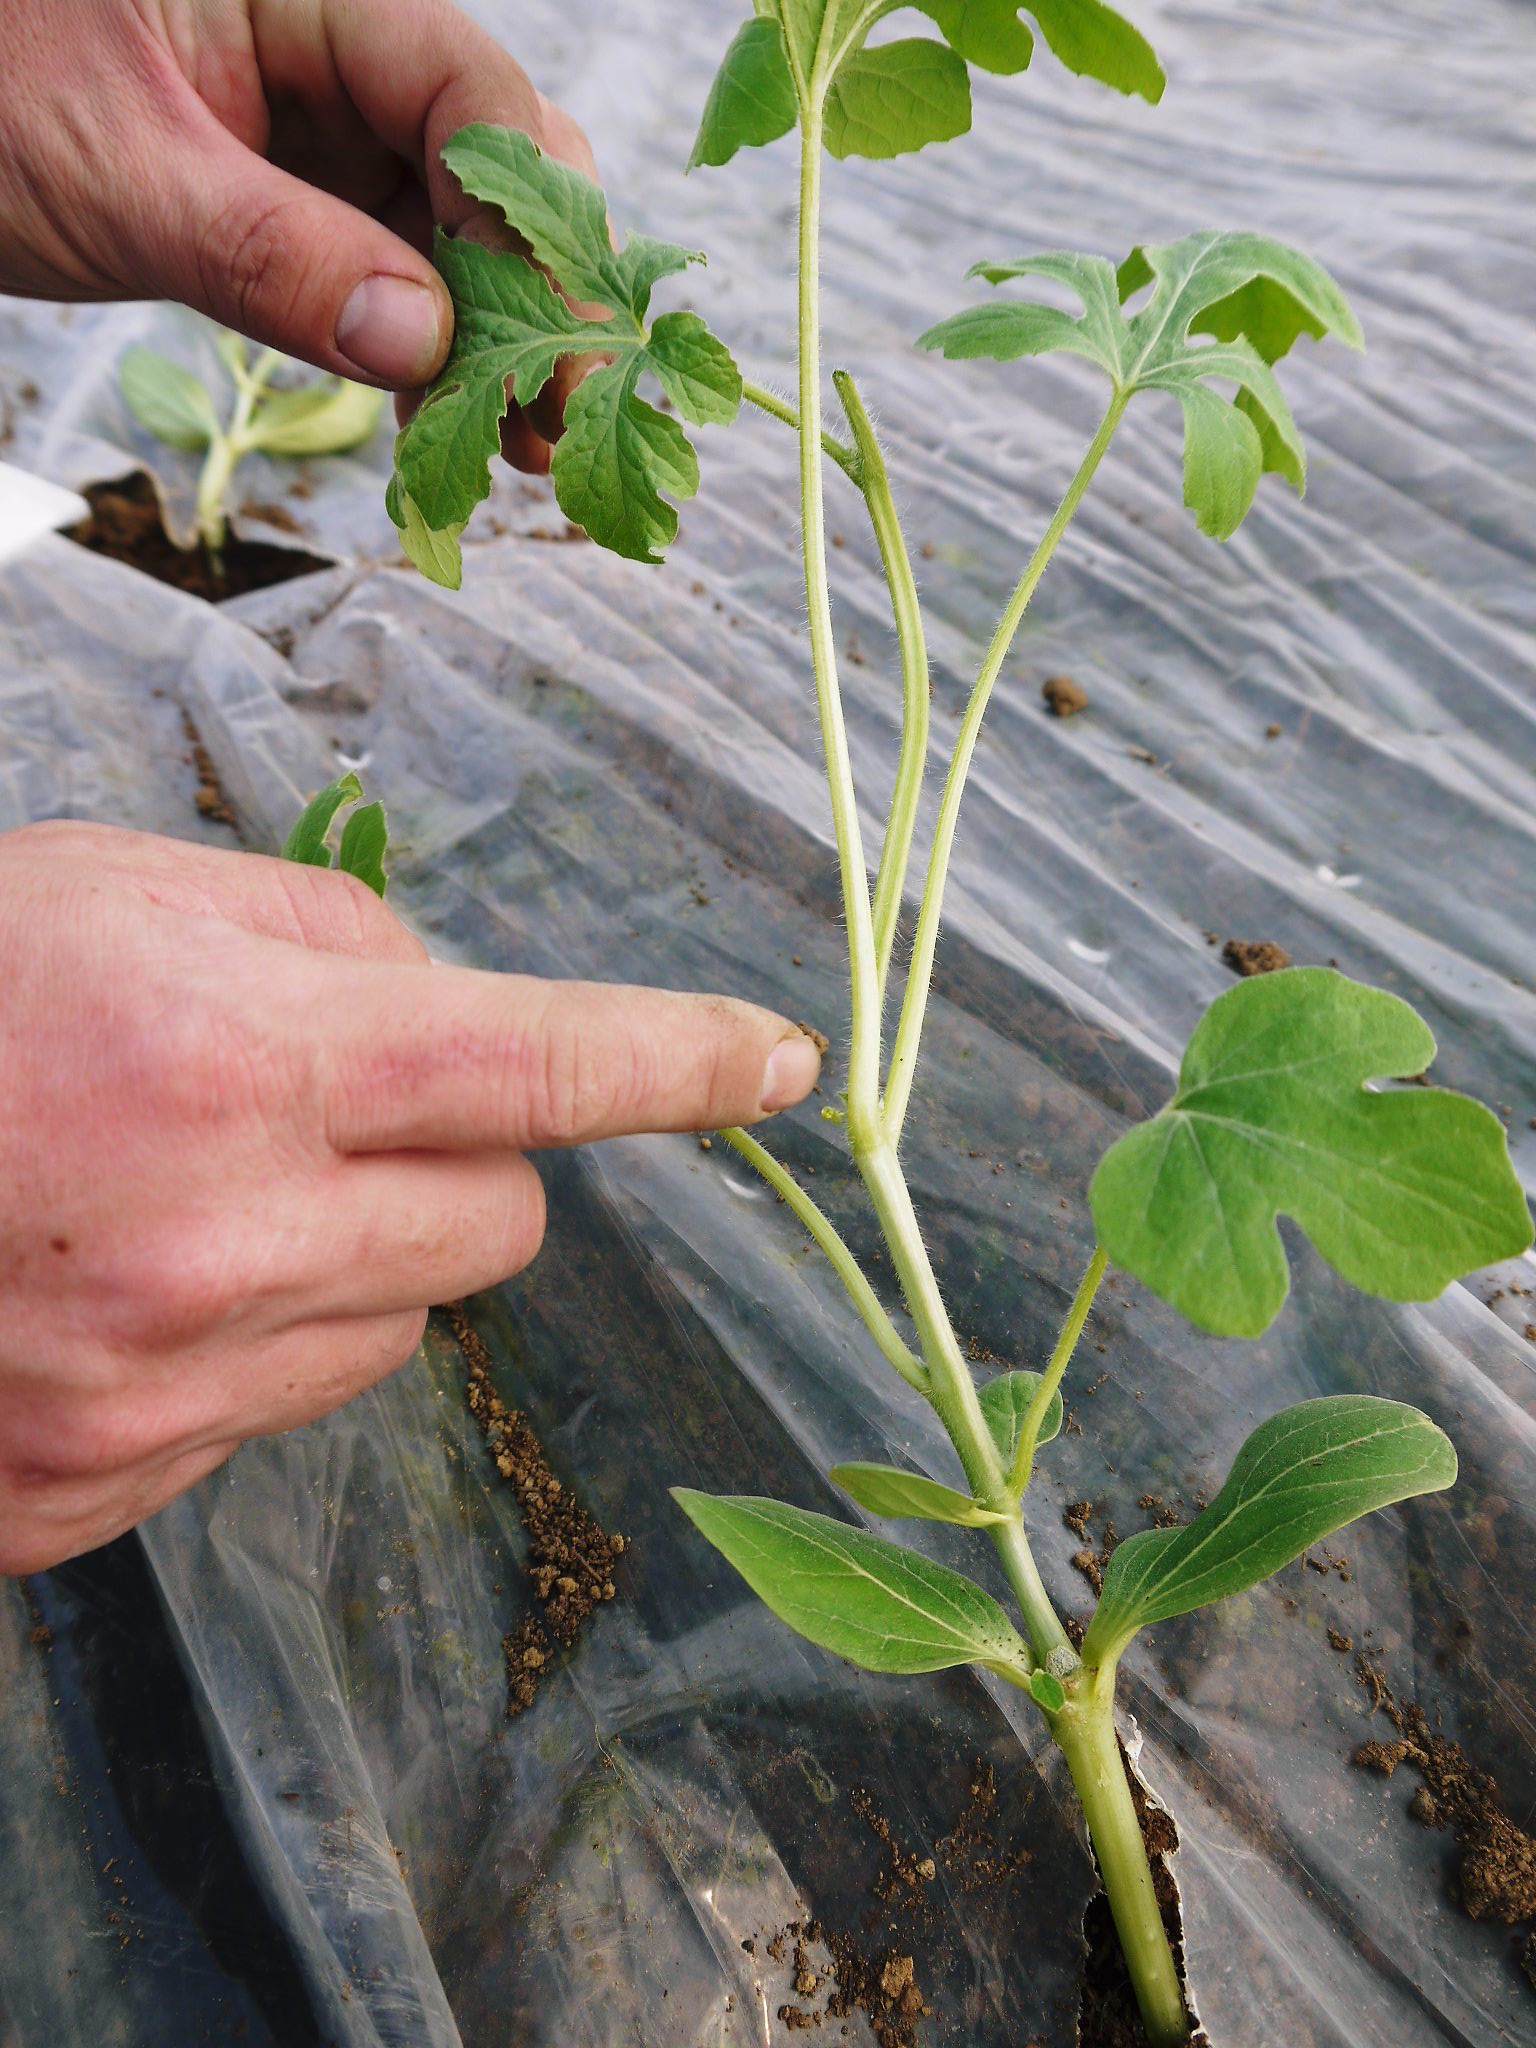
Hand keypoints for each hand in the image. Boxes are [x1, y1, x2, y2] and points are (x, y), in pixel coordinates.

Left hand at [0, 0, 594, 470]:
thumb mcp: (112, 181)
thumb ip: (269, 255)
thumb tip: (426, 342)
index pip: (468, 92)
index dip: (526, 224)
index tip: (552, 349)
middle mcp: (338, 50)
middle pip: (496, 162)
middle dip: (538, 294)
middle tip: (565, 419)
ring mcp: (328, 130)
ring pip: (462, 231)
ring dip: (500, 344)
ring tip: (530, 451)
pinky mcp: (307, 204)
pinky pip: (400, 277)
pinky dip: (433, 358)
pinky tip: (457, 432)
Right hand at [0, 824, 821, 1572]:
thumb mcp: (113, 890)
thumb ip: (318, 936)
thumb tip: (448, 999)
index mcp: (234, 1055)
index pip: (534, 1059)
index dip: (677, 1061)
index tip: (777, 1067)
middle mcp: (217, 1240)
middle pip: (501, 1224)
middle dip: (469, 1163)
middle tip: (347, 1113)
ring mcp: (154, 1391)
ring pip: (399, 1329)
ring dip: (357, 1259)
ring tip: (199, 1199)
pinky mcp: (95, 1490)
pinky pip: (272, 1415)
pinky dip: (250, 1348)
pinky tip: (125, 1289)